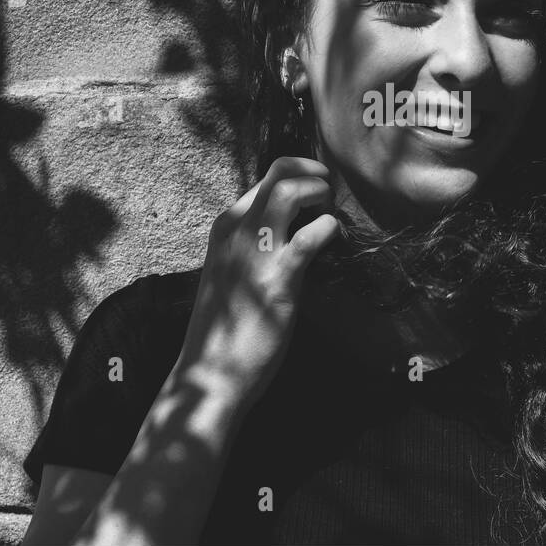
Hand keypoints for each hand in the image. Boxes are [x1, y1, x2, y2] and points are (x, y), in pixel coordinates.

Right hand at [182, 156, 339, 405]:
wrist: (209, 374)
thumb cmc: (224, 326)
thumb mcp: (231, 271)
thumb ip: (253, 244)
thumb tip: (291, 228)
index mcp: (225, 226)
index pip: (266, 177)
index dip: (300, 176)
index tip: (317, 195)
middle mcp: (236, 231)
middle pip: (280, 171)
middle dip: (314, 174)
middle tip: (329, 198)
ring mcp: (254, 253)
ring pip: (291, 191)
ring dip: (322, 195)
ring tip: (331, 217)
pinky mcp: (276, 281)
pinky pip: (309, 237)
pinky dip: (330, 230)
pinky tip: (335, 241)